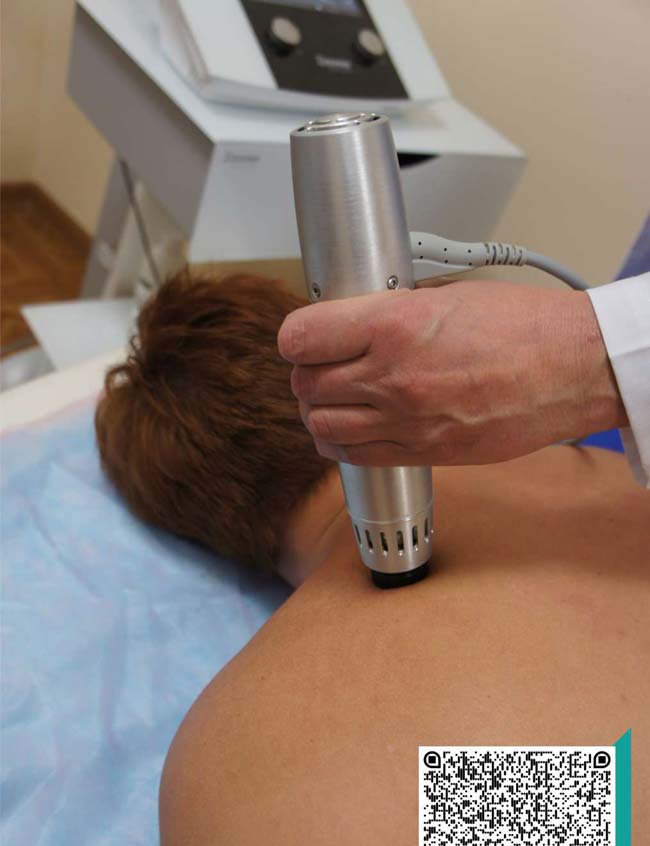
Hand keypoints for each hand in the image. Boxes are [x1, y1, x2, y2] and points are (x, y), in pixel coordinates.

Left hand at [277, 279, 626, 465]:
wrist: (571, 370)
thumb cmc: (523, 327)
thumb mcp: (445, 295)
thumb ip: (390, 311)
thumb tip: (352, 321)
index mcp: (394, 324)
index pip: (301, 338)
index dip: (295, 338)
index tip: (303, 338)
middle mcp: (392, 376)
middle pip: (306, 386)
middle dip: (306, 375)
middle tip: (319, 367)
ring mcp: (407, 420)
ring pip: (322, 426)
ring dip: (319, 412)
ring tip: (333, 399)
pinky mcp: (424, 452)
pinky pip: (356, 457)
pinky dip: (340, 444)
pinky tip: (350, 429)